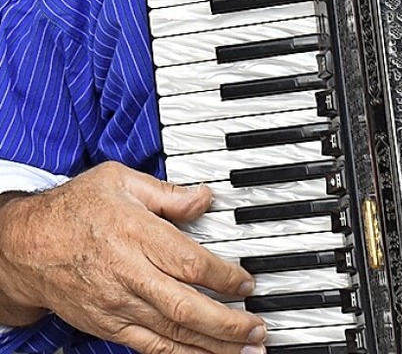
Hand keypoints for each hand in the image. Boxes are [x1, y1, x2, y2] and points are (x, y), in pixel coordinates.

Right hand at [0, 161, 266, 353]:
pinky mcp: (110, 326)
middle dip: (228, 323)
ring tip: (247, 351)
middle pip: (186, 307)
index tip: (247, 282)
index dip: (224, 276)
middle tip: (259, 328)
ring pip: (173, 334)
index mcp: (136, 234)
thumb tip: (205, 197)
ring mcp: (119, 306)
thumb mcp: (120, 180)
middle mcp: (130, 275)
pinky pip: (151, 347)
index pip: (190, 262)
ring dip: (214, 346)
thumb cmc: (74, 208)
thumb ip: (167, 193)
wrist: (27, 247)